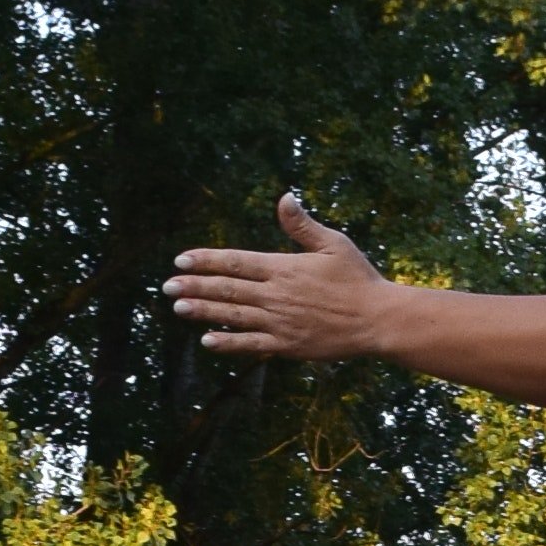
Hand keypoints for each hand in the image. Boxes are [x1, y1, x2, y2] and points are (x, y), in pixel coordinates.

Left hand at [164, 195, 399, 361]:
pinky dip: (228, 343)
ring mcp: (280, 322)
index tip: (181, 259)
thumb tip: (284, 198)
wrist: (378, 320)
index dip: (206, 260)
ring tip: (178, 307)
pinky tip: (207, 341)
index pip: (236, 261)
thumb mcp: (334, 244)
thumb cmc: (359, 279)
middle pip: (227, 288)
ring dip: (203, 311)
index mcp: (284, 267)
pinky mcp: (287, 346)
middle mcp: (276, 295)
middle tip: (166, 285)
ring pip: (233, 315)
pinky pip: (251, 345)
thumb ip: (303, 225)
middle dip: (194, 285)